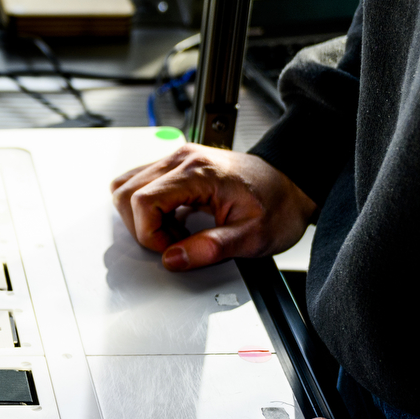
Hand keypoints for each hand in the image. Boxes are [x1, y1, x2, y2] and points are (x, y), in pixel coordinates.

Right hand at [110, 143, 315, 271]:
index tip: (172, 248)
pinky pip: (140, 183)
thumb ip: (211, 249)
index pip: (142, 201)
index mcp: (198, 172)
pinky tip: (171, 218)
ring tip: (171, 230)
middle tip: (172, 241)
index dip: (149, 233)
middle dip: (140, 226)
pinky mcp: (177, 166)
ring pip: (125, 185)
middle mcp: (182, 159)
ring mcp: (178, 159)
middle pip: (125, 191)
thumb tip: (173, 259)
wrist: (294, 182)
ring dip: (139, 216)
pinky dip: (145, 206)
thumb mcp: (252, 236)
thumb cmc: (278, 205)